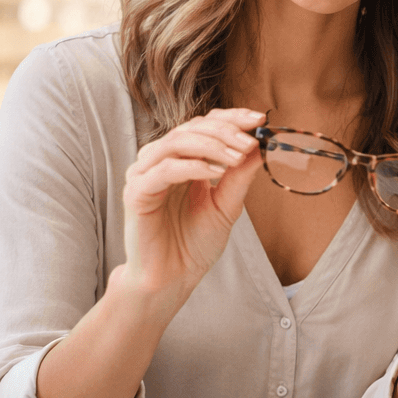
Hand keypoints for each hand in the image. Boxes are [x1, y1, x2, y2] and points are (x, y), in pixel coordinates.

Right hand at [119, 108, 265, 312]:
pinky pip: (164, 169)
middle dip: (226, 131)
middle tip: (251, 142)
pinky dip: (193, 165)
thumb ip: (239, 176)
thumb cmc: (195, 243)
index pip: (204, 124)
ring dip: (212, 145)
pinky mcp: (137, 192)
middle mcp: (160, 161)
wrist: (172, 279)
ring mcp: (145, 174)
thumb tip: (260, 145)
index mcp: (181, 160)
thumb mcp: (227, 205)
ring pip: (176, 141)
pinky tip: (216, 172)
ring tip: (237, 157)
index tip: (260, 120)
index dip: (231, 118)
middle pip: (191, 127)